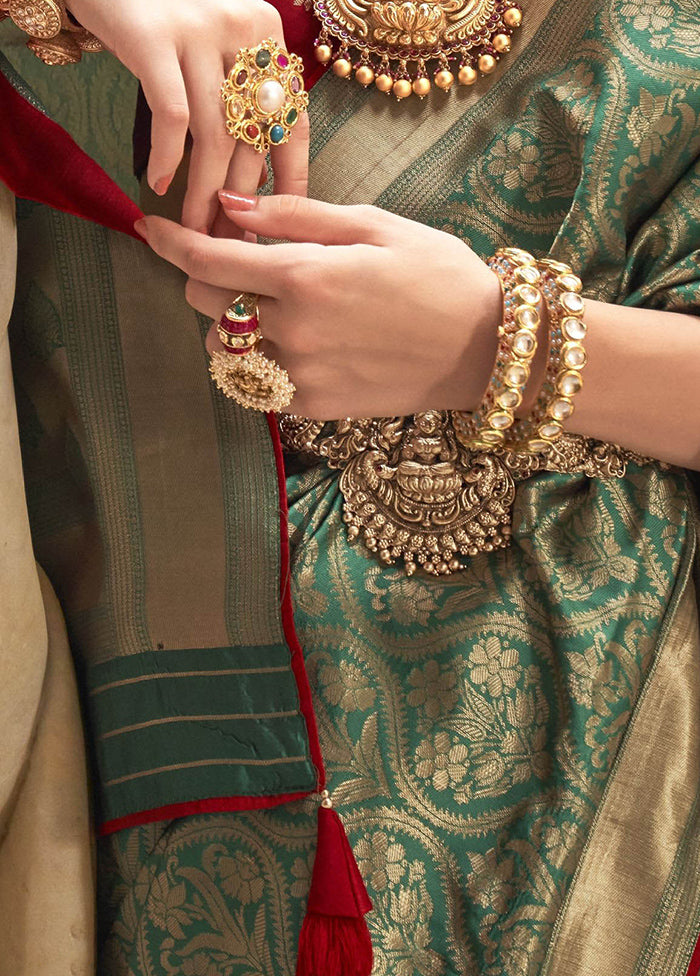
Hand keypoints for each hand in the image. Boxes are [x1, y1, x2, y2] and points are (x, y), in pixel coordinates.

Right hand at [68, 0, 308, 231]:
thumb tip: (249, 184)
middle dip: (241, 203)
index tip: (278, 226)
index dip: (289, 181)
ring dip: (203, 195)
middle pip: (253, 140)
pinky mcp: (154, 36)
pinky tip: (159, 186)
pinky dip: (167, 159)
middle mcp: (244, 31)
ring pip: (215, 137)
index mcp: (268, 36)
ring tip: (193, 231)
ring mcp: (199, 31)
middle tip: (229, 242)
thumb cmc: (161, 16)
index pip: (294, 123)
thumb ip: (237, 99)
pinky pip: (172, 117)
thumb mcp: (214, 48)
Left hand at [135, 195, 501, 418]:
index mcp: (305, 276)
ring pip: (224, 353)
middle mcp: (292, 330)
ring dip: (231, 327)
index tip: (148, 228)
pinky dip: (257, 363)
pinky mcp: (312, 407)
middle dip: (208, 279)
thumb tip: (230, 207)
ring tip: (273, 311)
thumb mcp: (373, 225)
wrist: (484, 349)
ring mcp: (300, 375)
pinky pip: (255, 385)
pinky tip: (294, 346)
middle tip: (241, 266)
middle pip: (206, 305)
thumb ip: (295, 218)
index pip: (207, 260)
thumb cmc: (438, 275)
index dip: (169, 241)